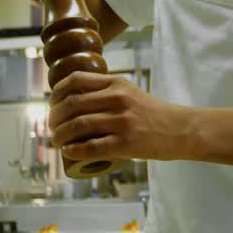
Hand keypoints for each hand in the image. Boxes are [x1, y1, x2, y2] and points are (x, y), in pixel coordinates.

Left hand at [48, 72, 195, 162]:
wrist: (181, 130)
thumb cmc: (153, 113)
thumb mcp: (130, 93)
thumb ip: (107, 92)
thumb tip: (73, 101)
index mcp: (117, 83)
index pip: (75, 80)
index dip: (56, 93)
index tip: (52, 105)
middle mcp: (118, 99)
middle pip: (72, 104)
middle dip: (54, 118)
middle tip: (52, 127)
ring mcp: (122, 121)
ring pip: (78, 126)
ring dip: (60, 135)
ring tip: (57, 141)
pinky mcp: (126, 143)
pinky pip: (92, 147)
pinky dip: (75, 150)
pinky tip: (68, 151)